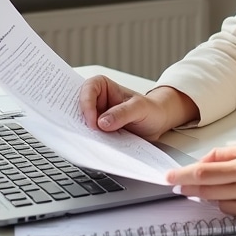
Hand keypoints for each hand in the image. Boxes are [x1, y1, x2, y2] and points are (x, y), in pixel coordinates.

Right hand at [78, 76, 197, 141]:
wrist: (158, 123)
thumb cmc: (151, 109)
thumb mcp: (141, 108)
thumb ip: (123, 113)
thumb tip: (102, 123)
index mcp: (104, 87)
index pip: (88, 90)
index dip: (86, 104)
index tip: (93, 122)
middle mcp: (97, 101)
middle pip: (79, 107)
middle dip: (77, 119)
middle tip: (79, 134)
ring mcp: (97, 117)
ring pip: (82, 124)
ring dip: (82, 133)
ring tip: (85, 143)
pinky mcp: (99, 132)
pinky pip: (90, 137)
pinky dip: (90, 142)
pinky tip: (93, 149)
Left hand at [166, 141, 235, 224]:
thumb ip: (231, 157)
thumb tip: (203, 165)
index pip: (209, 160)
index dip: (188, 168)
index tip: (174, 173)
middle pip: (204, 176)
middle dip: (182, 180)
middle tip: (169, 182)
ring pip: (212, 195)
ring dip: (198, 195)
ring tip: (190, 193)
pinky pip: (228, 209)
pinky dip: (222, 205)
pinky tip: (227, 201)